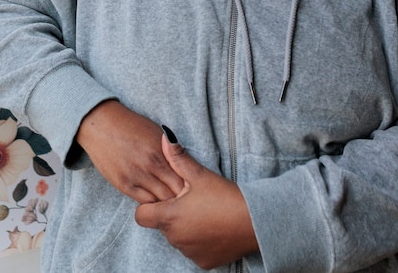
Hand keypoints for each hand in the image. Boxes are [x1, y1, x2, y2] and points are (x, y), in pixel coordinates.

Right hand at [74, 100, 185, 203]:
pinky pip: (143, 203)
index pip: (184, 179)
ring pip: (160, 202)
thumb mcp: (156, 133)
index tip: (191, 190)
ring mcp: (137, 177)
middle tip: (183, 201)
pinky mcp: (124, 184)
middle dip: (180, 199)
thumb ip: (171, 150)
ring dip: (166, 204)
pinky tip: (154, 201)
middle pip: (175, 194)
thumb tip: (184, 165)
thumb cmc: (131, 125)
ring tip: (169, 204)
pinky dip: (151, 204)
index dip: (190, 187)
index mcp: (163, 152)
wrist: (102, 124)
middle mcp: (152, 166)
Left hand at [134, 132, 258, 268]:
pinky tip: (213, 228)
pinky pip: (194, 251)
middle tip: (192, 202)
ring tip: (205, 213)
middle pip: (162, 226)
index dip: (149, 205)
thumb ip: (177, 157)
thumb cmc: (226, 197)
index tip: (165, 198)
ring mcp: (189, 252)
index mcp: (169, 217)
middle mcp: (175, 238)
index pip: (141, 215)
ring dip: (185, 228)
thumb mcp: (200, 175)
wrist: (256, 222)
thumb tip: (164, 137)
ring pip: (178, 238)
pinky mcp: (204, 262)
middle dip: (172, 214)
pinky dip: (199, 241)